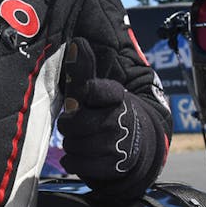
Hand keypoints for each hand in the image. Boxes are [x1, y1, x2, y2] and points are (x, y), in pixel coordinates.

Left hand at [57, 38, 162, 199]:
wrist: (136, 143)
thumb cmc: (108, 112)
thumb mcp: (98, 89)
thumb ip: (83, 69)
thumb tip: (76, 42)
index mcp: (115, 94)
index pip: (89, 89)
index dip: (82, 93)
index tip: (79, 97)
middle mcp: (119, 117)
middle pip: (72, 123)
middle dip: (69, 125)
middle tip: (77, 123)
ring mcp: (118, 143)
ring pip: (72, 144)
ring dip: (72, 144)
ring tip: (83, 139)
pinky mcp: (113, 165)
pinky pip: (76, 163)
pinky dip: (73, 161)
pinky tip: (82, 154)